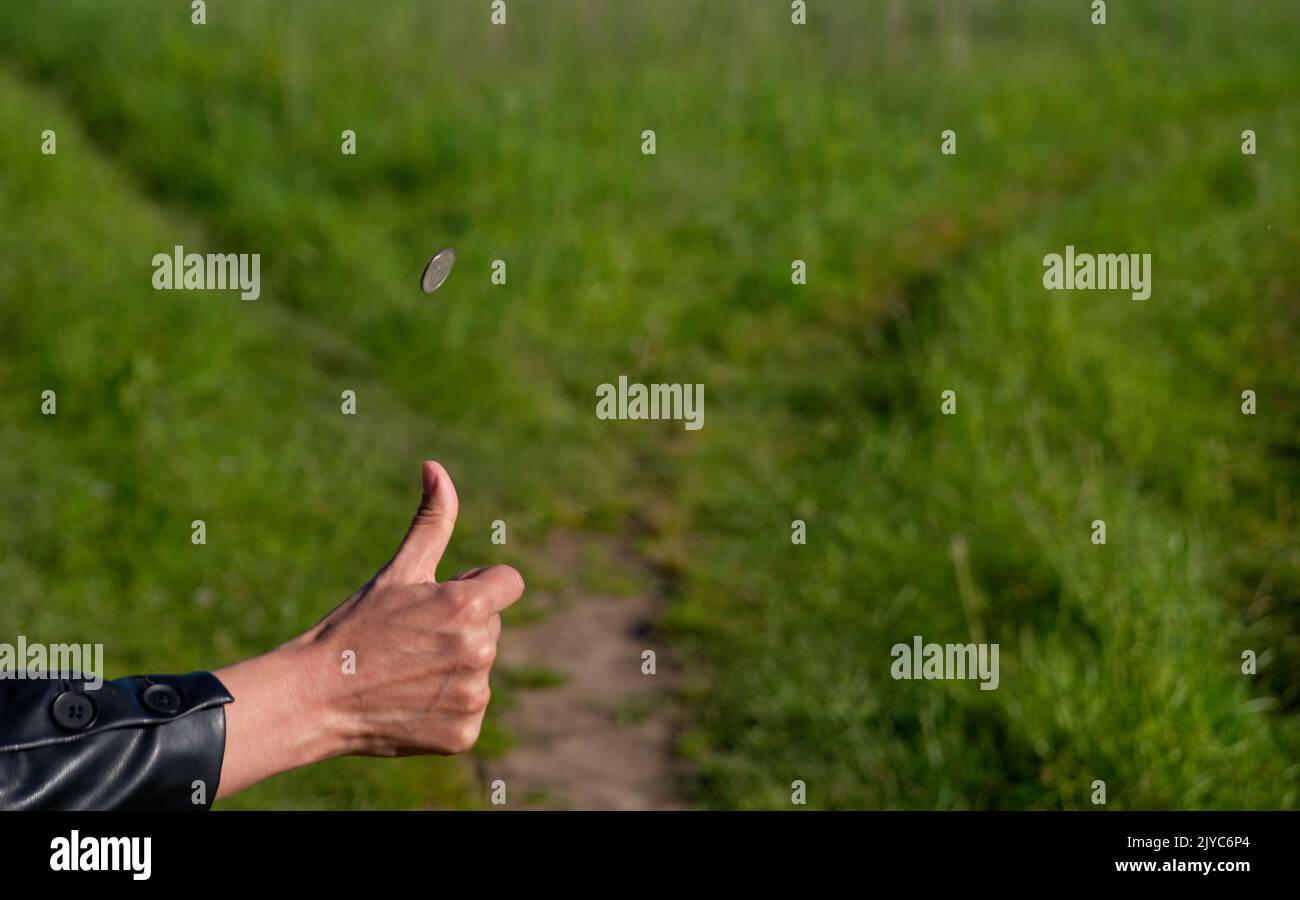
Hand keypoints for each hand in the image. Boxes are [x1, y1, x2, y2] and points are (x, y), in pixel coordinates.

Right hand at [214, 461, 523, 797]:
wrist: (316, 696)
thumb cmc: (356, 625)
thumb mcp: (398, 570)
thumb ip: (432, 520)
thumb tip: (436, 467)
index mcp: (470, 605)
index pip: (508, 583)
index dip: (477, 586)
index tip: (442, 600)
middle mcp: (480, 651)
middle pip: (492, 626)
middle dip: (461, 626)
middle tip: (411, 638)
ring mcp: (474, 695)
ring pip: (481, 666)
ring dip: (453, 665)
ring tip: (406, 669)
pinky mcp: (464, 732)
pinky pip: (469, 708)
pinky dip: (445, 706)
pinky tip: (410, 700)